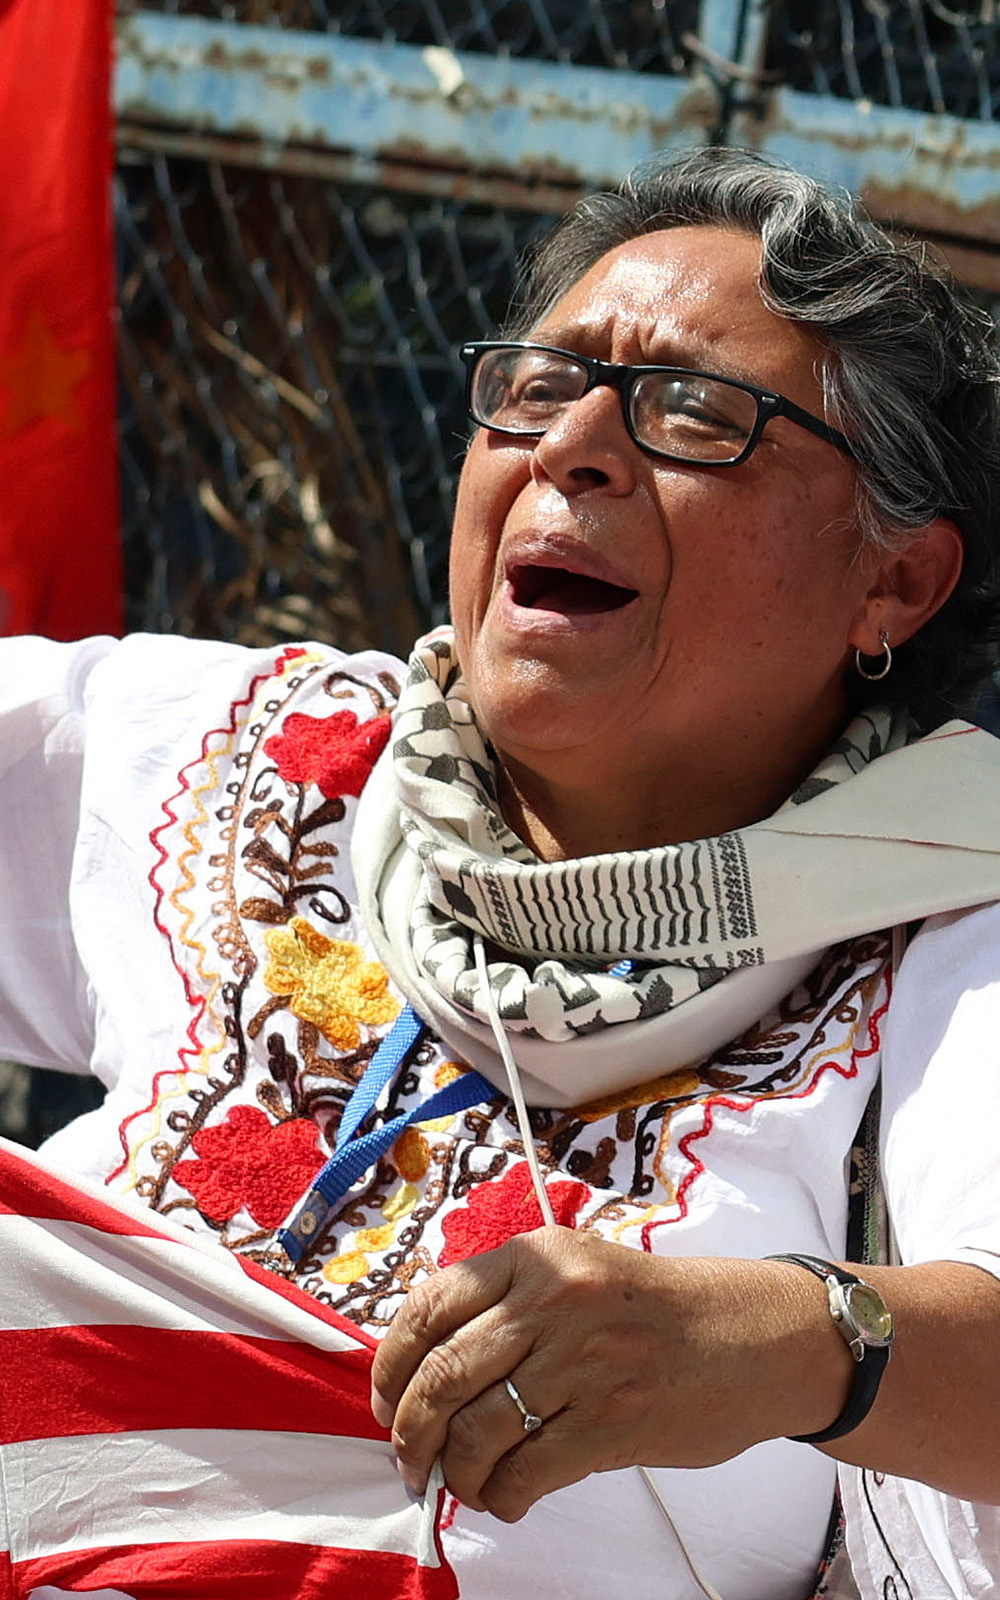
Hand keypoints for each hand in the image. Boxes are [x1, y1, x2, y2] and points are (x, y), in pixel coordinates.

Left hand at [370, 1227, 826, 1522]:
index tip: (386, 1399)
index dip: (392, 1363)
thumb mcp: (576, 1272)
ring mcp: (585, 1360)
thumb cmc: (652, 1310)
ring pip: (479, 1429)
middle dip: (411, 1430)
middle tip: (409, 1457)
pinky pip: (528, 1471)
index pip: (431, 1305)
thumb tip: (424, 1365)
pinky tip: (507, 1497)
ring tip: (461, 1483)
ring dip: (455, 1471)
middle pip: (443, 1374)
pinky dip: (503, 1496)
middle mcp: (555, 1300)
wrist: (751, 1336)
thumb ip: (507, 1302)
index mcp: (537, 1256)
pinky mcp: (614, 1420)